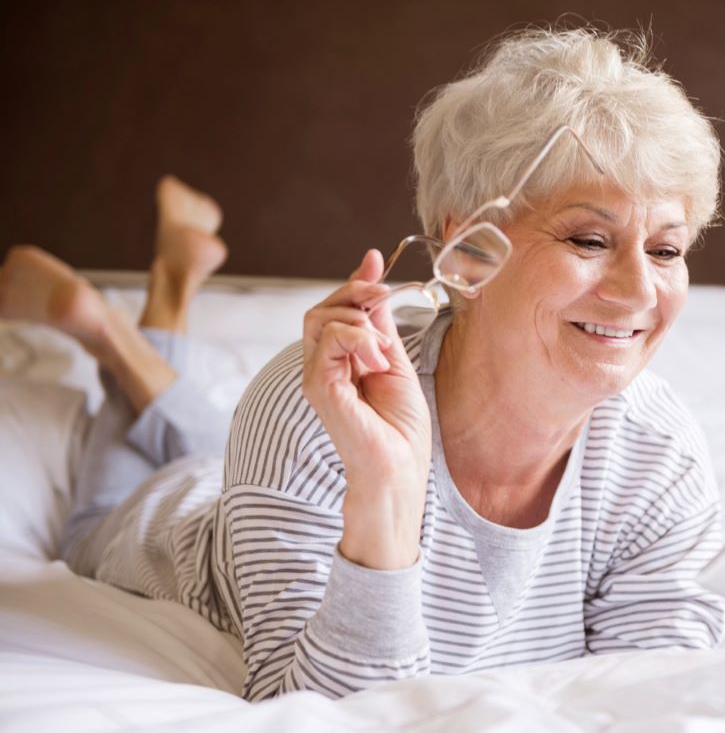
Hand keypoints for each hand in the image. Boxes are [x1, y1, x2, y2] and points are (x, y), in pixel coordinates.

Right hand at [301, 250, 431, 567]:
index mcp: (340, 362)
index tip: (374, 260)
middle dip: (354, 293)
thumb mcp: (395, 364)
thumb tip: (377, 284)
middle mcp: (322, 368)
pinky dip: (357, 338)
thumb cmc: (399, 430)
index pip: (334, 310)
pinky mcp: (318, 388)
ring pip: (319, 319)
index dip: (354, 283)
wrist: (398, 472)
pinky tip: (376, 360)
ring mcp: (316, 378)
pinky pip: (327, 340)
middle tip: (383, 298)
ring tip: (382, 350)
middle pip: (320, 309)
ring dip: (359, 321)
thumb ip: (381, 326)